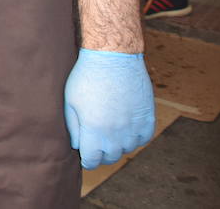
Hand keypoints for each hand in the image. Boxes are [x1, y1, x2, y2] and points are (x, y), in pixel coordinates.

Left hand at [64, 48, 154, 168]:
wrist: (114, 58)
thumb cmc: (87, 77)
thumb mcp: (71, 101)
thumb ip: (73, 127)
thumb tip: (77, 145)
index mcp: (95, 131)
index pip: (92, 160)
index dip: (87, 160)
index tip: (85, 156)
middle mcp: (117, 134)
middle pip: (110, 157)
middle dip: (101, 154)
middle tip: (96, 145)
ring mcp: (134, 127)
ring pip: (127, 149)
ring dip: (118, 146)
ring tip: (109, 133)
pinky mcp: (148, 118)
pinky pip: (143, 139)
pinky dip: (135, 138)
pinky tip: (126, 129)